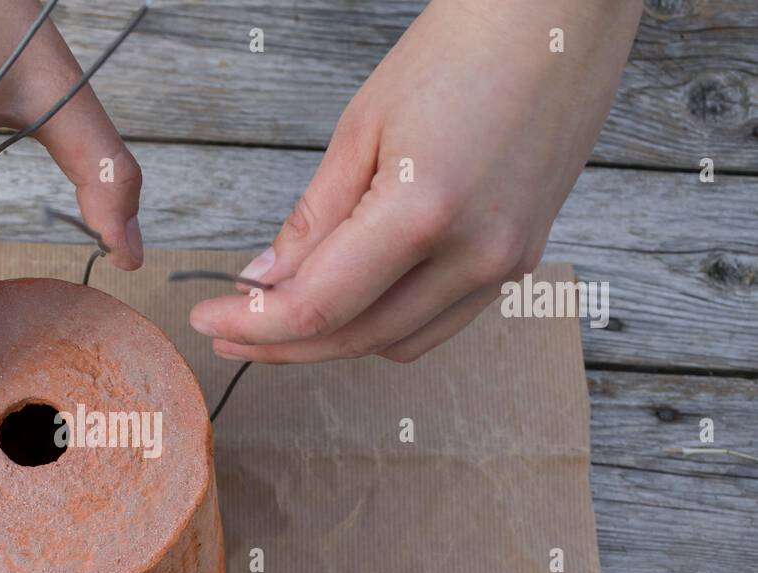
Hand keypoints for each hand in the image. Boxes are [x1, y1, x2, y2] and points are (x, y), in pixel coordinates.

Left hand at [189, 0, 640, 363]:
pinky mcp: (522, 259)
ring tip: (283, 315)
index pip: (319, 307)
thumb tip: (267, 279)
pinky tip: (352, 298)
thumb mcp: (363, 128)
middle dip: (284, 344)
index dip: (255, 324)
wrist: (558, 17)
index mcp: (424, 214)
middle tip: (231, 330)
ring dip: (336, 341)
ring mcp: (506, 264)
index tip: (210, 319)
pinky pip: (441, 321)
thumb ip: (313, 219)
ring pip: (400, 343)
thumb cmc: (462, 48)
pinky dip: (387, 323)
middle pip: (357, 339)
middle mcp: (475, 255)